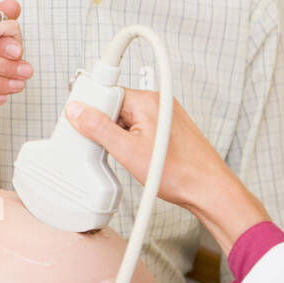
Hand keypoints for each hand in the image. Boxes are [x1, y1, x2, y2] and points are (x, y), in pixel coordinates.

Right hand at [64, 88, 227, 209]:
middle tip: (112, 148)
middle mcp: (157, 101)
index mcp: (147, 100)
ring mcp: (164, 113)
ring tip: (131, 156)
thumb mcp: (127, 151)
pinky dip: (132, 140)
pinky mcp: (167, 126)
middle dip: (106, 126)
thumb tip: (77, 111)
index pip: (105, 94)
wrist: (207, 188)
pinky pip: (139, 126)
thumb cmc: (179, 172)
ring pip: (126, 118)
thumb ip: (98, 128)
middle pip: (115, 105)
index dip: (93, 113)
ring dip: (120, 136)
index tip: (88, 129)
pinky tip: (138, 157)